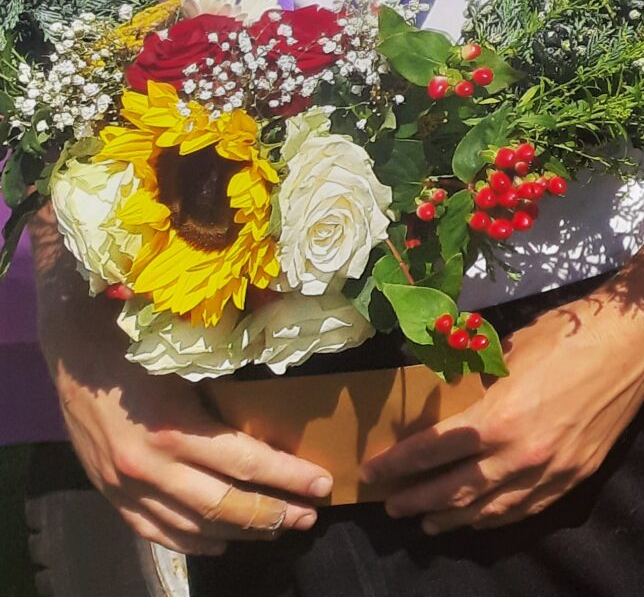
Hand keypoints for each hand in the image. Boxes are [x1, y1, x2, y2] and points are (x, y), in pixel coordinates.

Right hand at [45, 290, 327, 555]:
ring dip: (239, 532)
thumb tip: (288, 396)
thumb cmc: (142, 345)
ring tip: (277, 529)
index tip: (324, 483)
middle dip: (273, 514)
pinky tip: (220, 542)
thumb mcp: (192, 360)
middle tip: (309, 517)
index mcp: (175, 429)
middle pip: (223, 505)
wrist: (74, 353)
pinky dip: (191, 541)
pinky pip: (154, 531)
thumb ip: (231, 387)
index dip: (289, 477)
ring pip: (192, 525)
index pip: (246, 463)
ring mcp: (126, 488)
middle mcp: (150, 467)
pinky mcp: (110, 495)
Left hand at [364, 286, 643, 532]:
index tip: (371, 472)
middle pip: (455, 490)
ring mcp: (550, 470)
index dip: (398, 464)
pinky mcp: (574, 476)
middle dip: (417, 500)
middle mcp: (521, 454)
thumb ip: (478, 384)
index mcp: (499, 417)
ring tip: (428, 522)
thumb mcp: (511, 351)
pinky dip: (496, 517)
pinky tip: (480, 518)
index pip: (433, 451)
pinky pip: (526, 508)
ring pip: (489, 510)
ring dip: (453, 518)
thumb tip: (449, 399)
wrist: (633, 340)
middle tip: (392, 505)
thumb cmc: (569, 333)